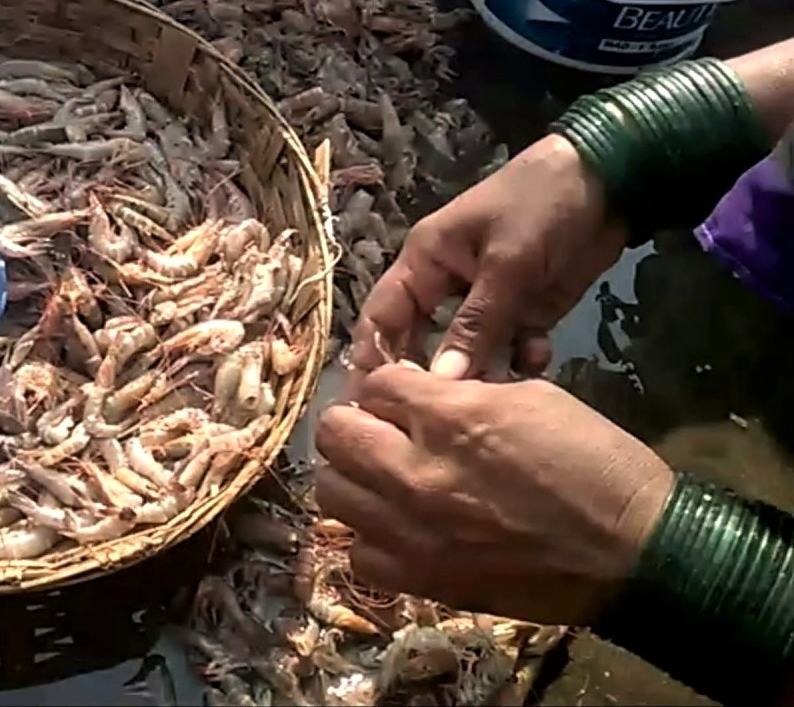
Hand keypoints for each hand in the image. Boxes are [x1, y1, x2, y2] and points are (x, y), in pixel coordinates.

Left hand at [314, 363, 673, 625]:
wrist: (633, 552)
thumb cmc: (594, 463)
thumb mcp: (533, 398)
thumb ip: (463, 394)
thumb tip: (419, 393)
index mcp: (450, 419)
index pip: (375, 384)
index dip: (389, 385)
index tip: (403, 395)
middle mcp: (414, 473)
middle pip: (334, 434)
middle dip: (355, 422)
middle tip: (382, 430)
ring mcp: (410, 533)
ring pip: (332, 492)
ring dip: (353, 476)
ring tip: (384, 477)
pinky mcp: (421, 580)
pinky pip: (359, 553)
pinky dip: (370, 536)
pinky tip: (399, 526)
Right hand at [348, 135, 624, 385]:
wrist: (609, 180)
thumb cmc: (539, 207)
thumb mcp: (505, 264)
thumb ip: (474, 325)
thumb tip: (439, 383)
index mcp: (425, 261)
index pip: (382, 315)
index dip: (373, 357)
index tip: (375, 403)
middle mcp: (446, 285)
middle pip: (419, 339)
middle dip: (425, 375)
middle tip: (432, 415)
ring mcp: (485, 300)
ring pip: (466, 350)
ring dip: (478, 373)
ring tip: (488, 400)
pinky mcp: (523, 311)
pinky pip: (510, 347)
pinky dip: (520, 358)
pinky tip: (536, 359)